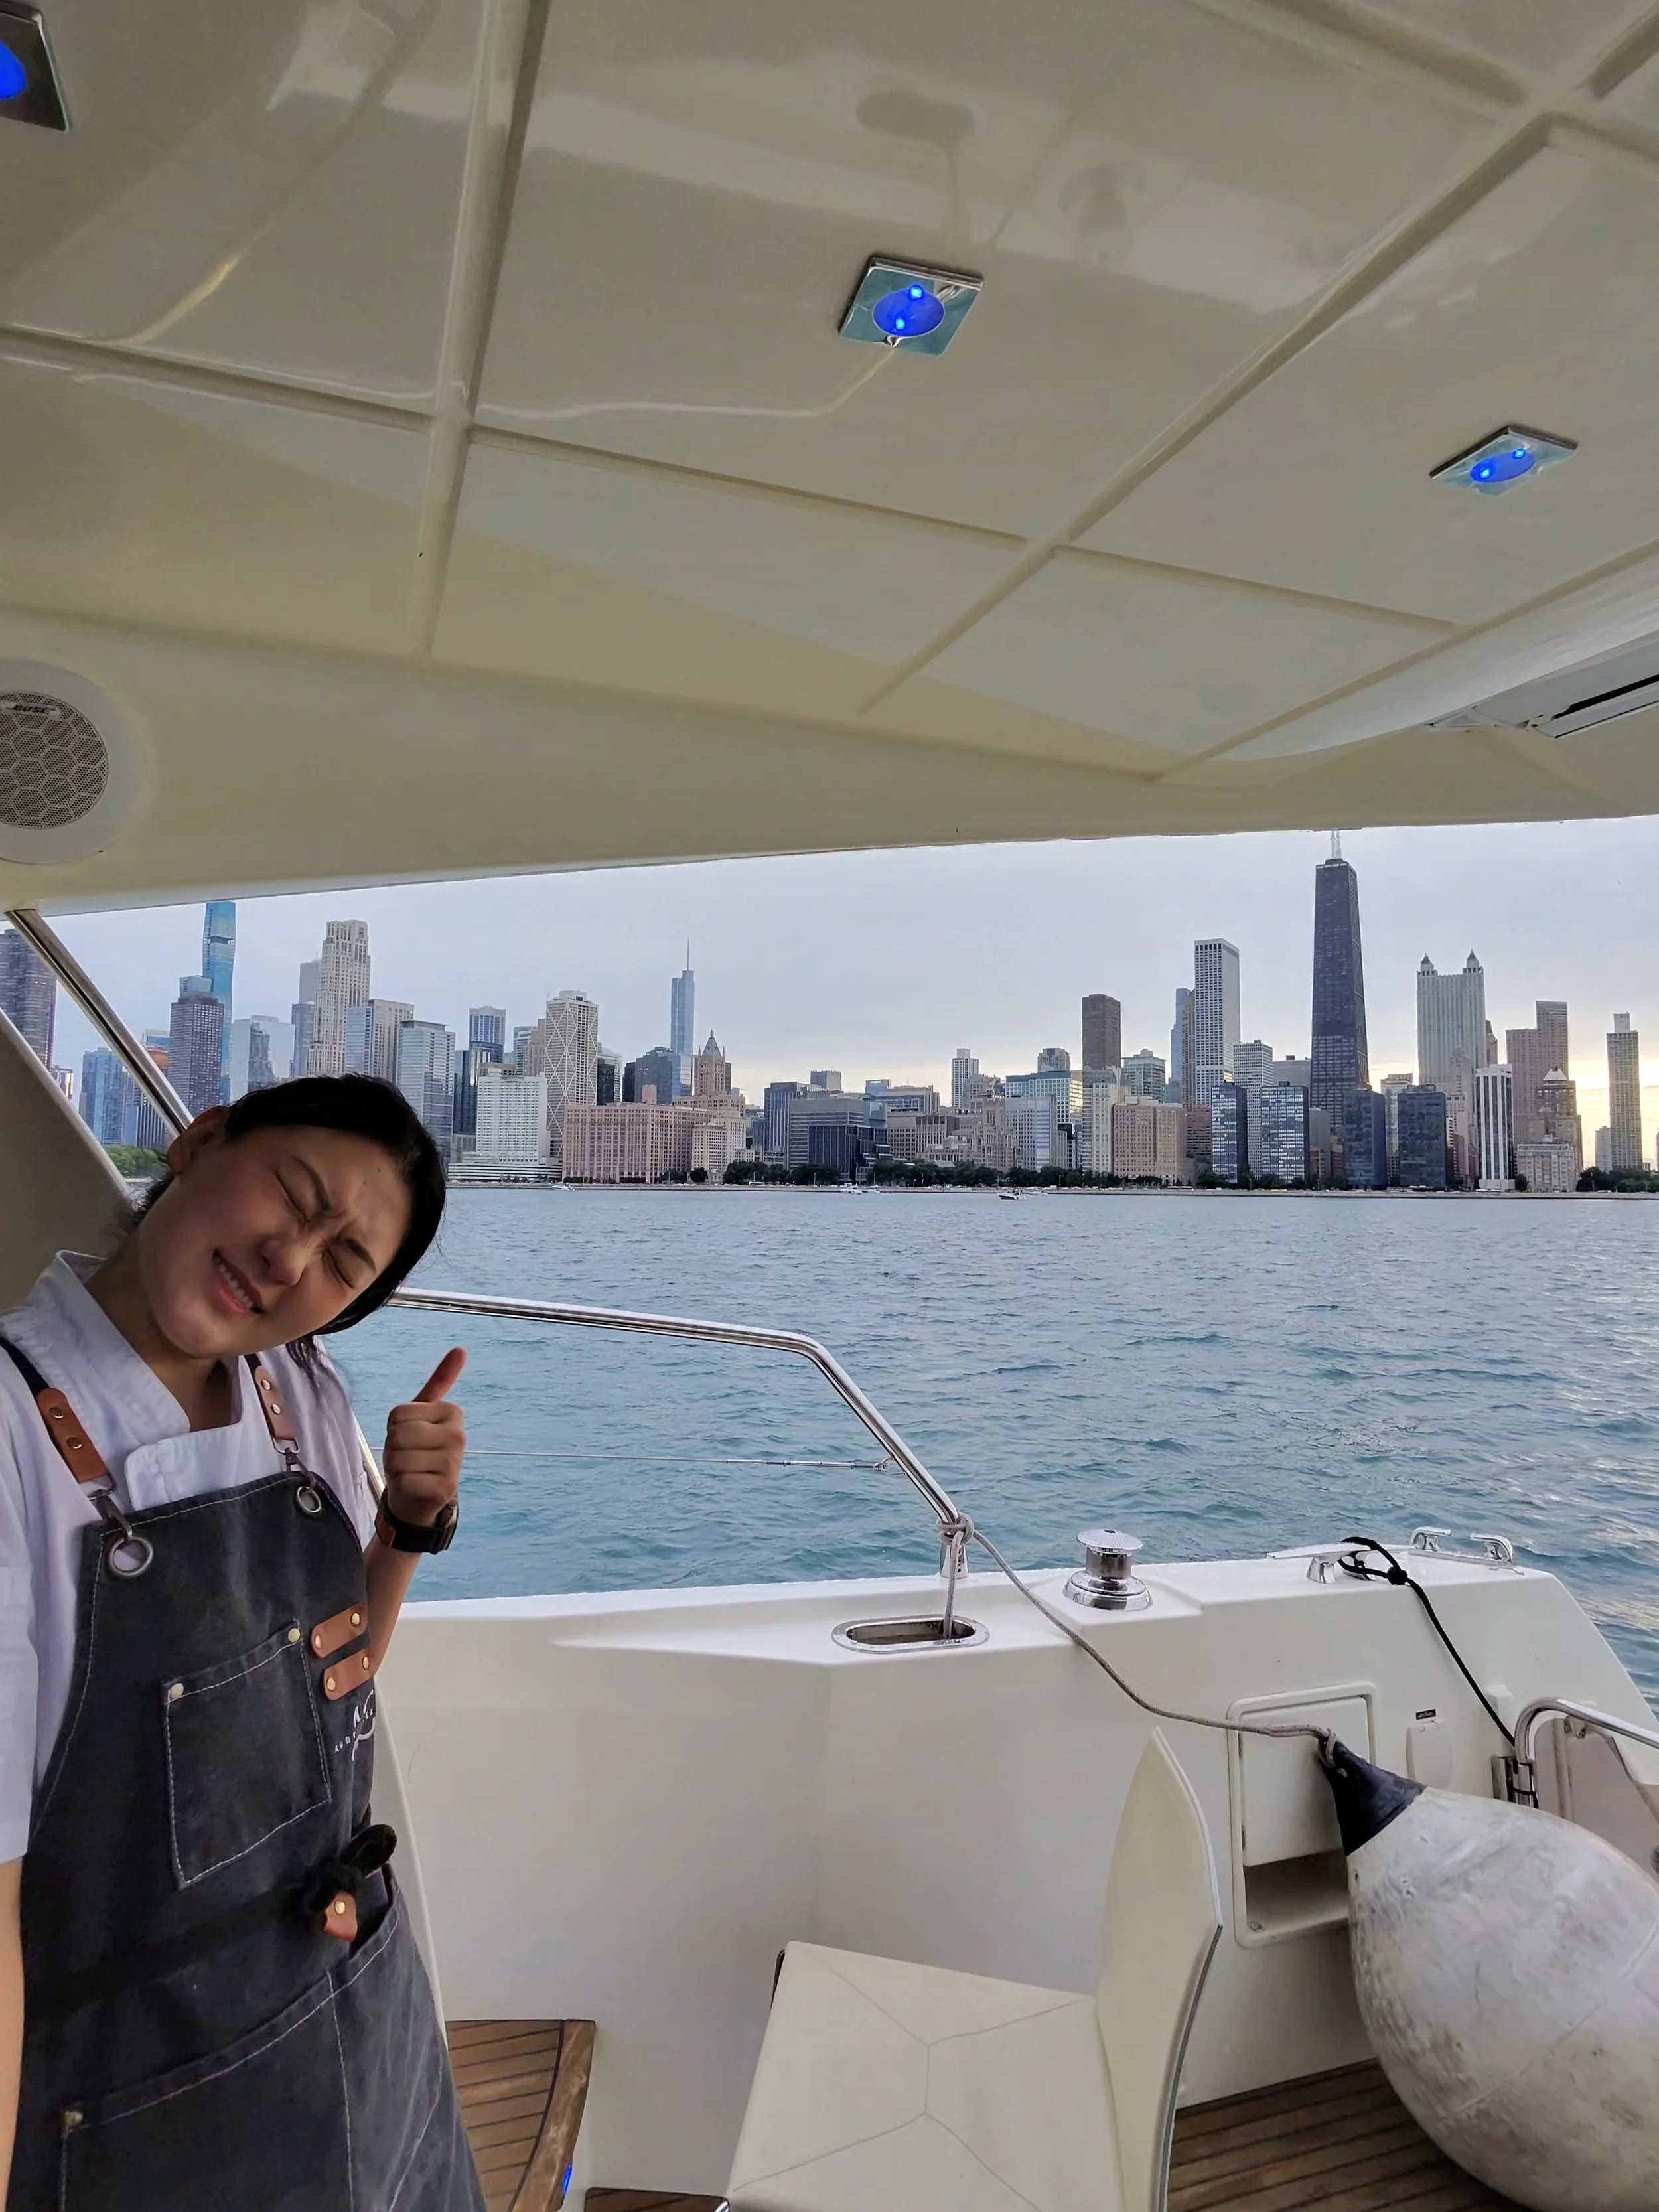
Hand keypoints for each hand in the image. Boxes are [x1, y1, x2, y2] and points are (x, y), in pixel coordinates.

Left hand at [382, 1348, 465, 1527]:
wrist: (417, 1496)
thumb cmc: (414, 1451)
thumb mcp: (420, 1416)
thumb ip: (439, 1383)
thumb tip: (461, 1349)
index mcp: (452, 1412)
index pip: (399, 1414)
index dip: (394, 1429)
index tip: (410, 1440)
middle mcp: (459, 1435)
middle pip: (398, 1434)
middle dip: (393, 1449)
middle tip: (408, 1458)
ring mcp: (454, 1463)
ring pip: (398, 1457)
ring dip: (396, 1468)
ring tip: (411, 1472)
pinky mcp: (444, 1488)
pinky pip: (403, 1479)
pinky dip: (401, 1486)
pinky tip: (415, 1488)